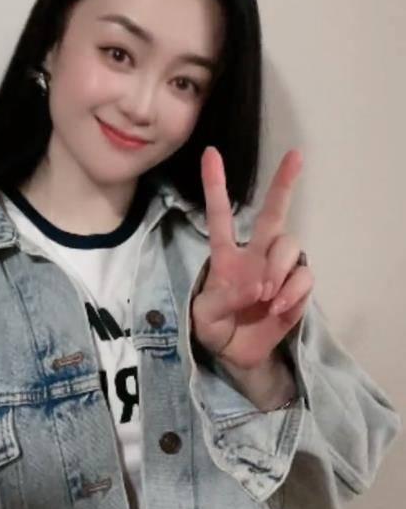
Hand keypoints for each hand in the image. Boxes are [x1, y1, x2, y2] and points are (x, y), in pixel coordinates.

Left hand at [190, 146, 313, 370]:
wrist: (237, 355)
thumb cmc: (215, 328)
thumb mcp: (204, 317)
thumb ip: (222, 299)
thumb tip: (257, 285)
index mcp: (225, 255)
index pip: (220, 215)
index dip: (215, 185)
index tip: (210, 153)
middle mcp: (254, 255)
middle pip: (272, 213)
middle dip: (284, 183)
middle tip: (296, 156)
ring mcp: (277, 269)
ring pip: (289, 244)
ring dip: (278, 267)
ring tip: (265, 295)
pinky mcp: (296, 288)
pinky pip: (303, 276)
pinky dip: (293, 290)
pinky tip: (278, 307)